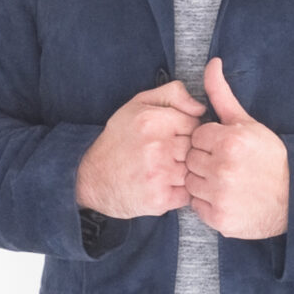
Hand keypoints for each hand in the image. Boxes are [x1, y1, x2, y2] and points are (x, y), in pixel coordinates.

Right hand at [75, 79, 204, 218]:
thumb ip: (173, 95)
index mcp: (153, 120)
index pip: (195, 123)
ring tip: (165, 169)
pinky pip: (188, 194)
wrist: (92, 178)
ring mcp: (160, 175)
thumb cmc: (118, 140)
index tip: (172, 136)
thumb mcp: (139, 105)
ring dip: (184, 172)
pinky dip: (180, 191)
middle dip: (185, 151)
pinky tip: (164, 185)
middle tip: (168, 155)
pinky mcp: (160, 199)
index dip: (186, 130)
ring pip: (194, 171)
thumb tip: (201, 107)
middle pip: (196, 148)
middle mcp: (157, 147)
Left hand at [183, 58, 289, 238]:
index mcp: (230, 141)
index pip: (197, 135)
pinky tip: (225, 197)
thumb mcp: (249, 123)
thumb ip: (222, 95)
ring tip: (225, 181)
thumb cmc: (270, 159)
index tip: (225, 147)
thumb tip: (211, 63)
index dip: (209, 141)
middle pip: (190, 159)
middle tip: (226, 165)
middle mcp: (224, 168)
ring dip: (203, 182)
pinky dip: (207, 203)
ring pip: (190, 182)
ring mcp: (221, 195)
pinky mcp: (219, 218)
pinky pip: (196, 206)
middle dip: (204, 160)